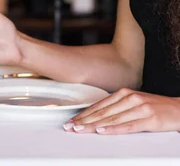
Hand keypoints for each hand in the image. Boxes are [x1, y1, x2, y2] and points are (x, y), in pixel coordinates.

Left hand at [64, 88, 179, 134]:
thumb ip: (117, 107)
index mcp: (124, 93)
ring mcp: (140, 108)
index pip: (99, 105)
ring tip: (80, 129)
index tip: (71, 121)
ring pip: (111, 118)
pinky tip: (101, 131)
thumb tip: (96, 116)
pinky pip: (127, 126)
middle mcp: (130, 98)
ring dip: (93, 125)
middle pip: (102, 112)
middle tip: (70, 127)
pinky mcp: (149, 119)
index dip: (83, 114)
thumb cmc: (156, 108)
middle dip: (84, 120)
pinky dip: (113, 129)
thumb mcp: (134, 103)